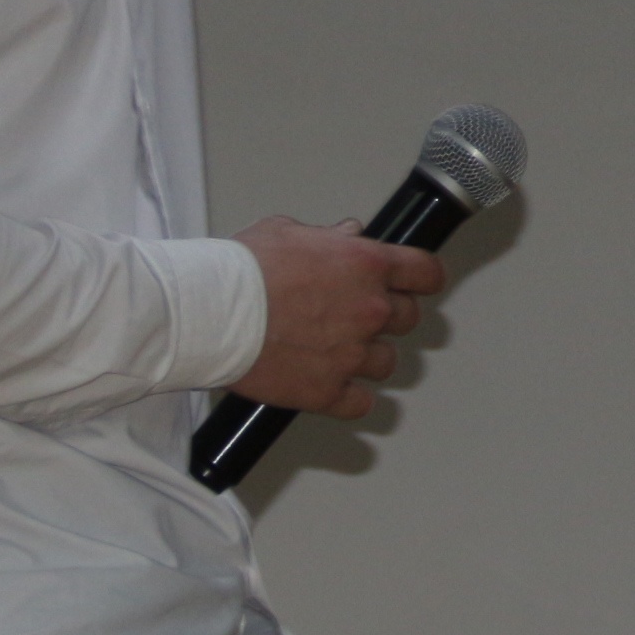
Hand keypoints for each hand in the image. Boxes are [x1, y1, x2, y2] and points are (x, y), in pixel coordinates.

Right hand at [228, 216, 447, 419]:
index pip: (425, 272)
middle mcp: (369, 310)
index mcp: (366, 265)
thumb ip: (327, 236)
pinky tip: (331, 386)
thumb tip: (348, 235)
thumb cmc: (241, 270)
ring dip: (367, 357)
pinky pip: (360, 403)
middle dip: (387, 317)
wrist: (209, 313)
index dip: (423, 279)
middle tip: (357, 316)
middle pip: (407, 319)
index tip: (417, 284)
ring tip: (334, 351)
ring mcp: (352, 354)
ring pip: (386, 363)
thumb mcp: (286, 232)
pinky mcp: (329, 391)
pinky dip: (350, 398)